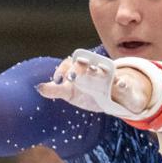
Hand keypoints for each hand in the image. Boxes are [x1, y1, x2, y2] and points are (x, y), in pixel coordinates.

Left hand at [36, 51, 152, 114]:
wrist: (114, 100)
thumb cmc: (88, 93)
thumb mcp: (70, 93)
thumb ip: (55, 90)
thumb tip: (38, 87)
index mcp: (80, 70)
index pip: (70, 63)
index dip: (63, 69)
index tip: (59, 80)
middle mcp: (94, 69)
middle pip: (87, 62)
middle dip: (79, 67)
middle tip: (72, 78)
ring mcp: (109, 76)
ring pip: (105, 68)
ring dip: (99, 69)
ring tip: (94, 72)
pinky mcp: (123, 85)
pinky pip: (124, 83)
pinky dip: (122, 83)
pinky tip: (119, 85)